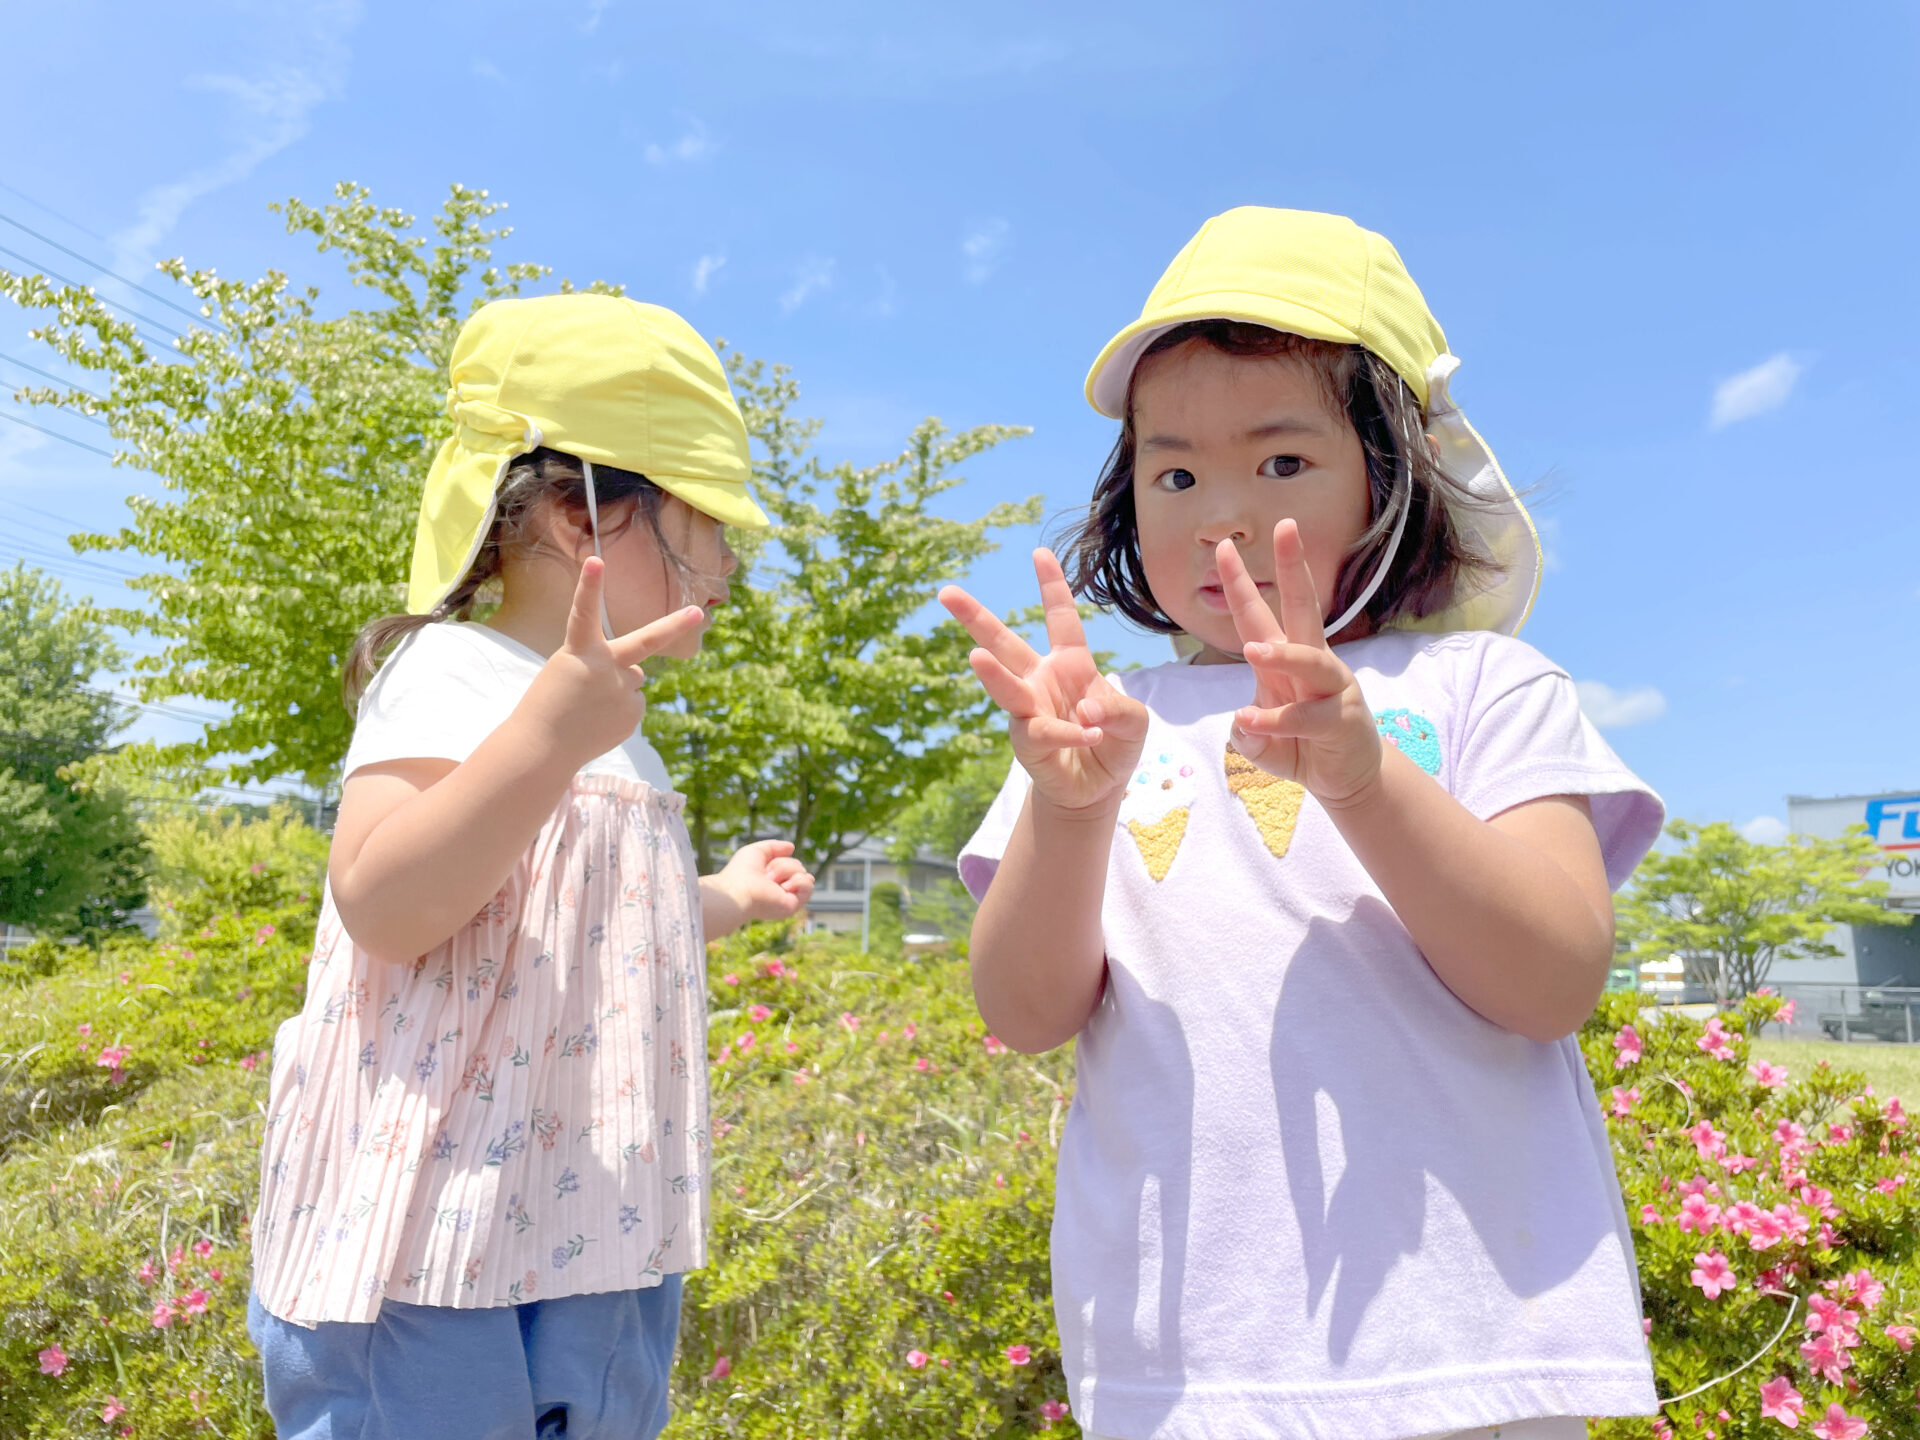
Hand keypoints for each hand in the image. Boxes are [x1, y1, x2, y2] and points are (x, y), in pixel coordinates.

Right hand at [515, 558, 707, 768]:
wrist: (542, 748)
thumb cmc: (549, 702)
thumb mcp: (571, 670)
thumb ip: (609, 665)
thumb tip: (640, 677)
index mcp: (579, 651)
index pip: (584, 612)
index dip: (590, 586)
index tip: (595, 560)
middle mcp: (606, 668)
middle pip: (646, 641)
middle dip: (676, 624)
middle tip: (698, 611)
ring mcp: (623, 692)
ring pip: (632, 678)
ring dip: (616, 687)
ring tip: (588, 705)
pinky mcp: (633, 714)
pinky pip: (632, 701)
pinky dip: (618, 709)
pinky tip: (597, 720)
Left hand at [713, 839, 815, 923]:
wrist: (738, 891)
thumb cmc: (741, 872)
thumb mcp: (757, 851)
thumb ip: (774, 847)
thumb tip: (792, 847)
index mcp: (772, 881)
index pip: (789, 864)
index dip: (779, 860)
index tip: (763, 868)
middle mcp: (781, 891)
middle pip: (798, 867)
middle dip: (782, 865)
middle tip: (766, 875)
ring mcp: (788, 899)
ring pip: (803, 874)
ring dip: (786, 871)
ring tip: (771, 880)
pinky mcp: (794, 906)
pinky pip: (809, 885)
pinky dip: (798, 881)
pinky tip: (784, 887)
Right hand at [939, 549, 1149, 814]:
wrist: (1097, 790)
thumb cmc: (1112, 744)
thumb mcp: (1134, 722)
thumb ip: (1120, 709)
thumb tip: (1087, 708)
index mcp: (1069, 664)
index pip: (1060, 619)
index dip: (1052, 586)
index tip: (1040, 553)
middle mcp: (1040, 681)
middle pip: (1004, 644)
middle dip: (974, 618)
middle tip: (946, 592)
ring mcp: (1029, 711)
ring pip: (1007, 688)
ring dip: (992, 674)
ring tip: (975, 658)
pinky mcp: (1029, 743)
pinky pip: (1043, 731)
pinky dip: (1069, 732)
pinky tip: (1089, 733)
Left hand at [1222, 521, 1383, 807]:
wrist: (1348, 779)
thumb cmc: (1303, 747)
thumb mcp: (1263, 742)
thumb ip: (1249, 732)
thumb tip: (1242, 724)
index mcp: (1288, 658)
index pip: (1260, 613)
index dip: (1242, 582)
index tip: (1224, 547)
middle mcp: (1312, 663)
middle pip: (1304, 607)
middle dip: (1293, 567)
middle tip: (1285, 528)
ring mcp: (1332, 689)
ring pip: (1310, 661)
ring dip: (1282, 654)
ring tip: (1253, 650)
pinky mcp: (1342, 720)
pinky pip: (1306, 717)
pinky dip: (1277, 720)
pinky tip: (1250, 722)